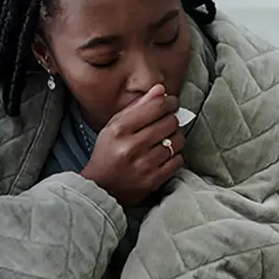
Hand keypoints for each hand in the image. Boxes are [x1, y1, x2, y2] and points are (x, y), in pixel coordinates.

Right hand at [79, 84, 186, 204]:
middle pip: (169, 122)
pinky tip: (165, 155)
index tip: (171, 103)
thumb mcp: (113, 126)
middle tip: (168, 121)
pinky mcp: (154, 180)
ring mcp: (144, 165)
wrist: (100, 188)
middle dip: (172, 119)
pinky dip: (175, 155)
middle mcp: (132, 146)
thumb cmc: (106, 154)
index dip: (169, 102)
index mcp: (119, 130)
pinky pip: (178, 160)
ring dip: (175, 137)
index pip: (156, 107)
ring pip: (177, 141)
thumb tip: (160, 90)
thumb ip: (137, 107)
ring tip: (166, 139)